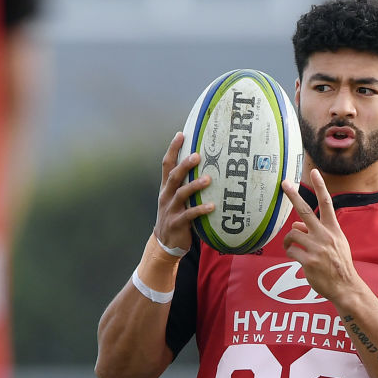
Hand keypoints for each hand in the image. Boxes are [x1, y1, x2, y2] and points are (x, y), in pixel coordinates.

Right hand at [153, 132, 213, 251]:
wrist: (165, 243)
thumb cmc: (176, 216)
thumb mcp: (176, 198)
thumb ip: (186, 184)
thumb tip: (208, 166)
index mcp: (166, 187)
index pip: (167, 164)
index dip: (173, 149)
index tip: (181, 134)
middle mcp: (166, 196)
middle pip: (173, 176)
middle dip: (185, 165)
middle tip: (197, 155)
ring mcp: (170, 209)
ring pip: (181, 194)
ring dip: (194, 186)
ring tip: (208, 180)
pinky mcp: (177, 223)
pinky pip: (189, 215)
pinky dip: (200, 210)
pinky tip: (212, 206)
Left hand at [280, 170, 358, 301]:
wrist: (345, 286)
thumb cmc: (338, 264)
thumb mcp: (333, 245)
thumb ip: (316, 233)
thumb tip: (295, 225)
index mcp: (333, 229)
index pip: (326, 203)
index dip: (321, 187)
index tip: (314, 172)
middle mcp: (325, 235)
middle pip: (305, 211)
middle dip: (294, 196)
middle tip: (284, 183)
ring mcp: (317, 248)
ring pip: (293, 234)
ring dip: (290, 240)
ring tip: (293, 247)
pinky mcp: (308, 261)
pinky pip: (291, 251)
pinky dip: (291, 253)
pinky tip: (297, 258)